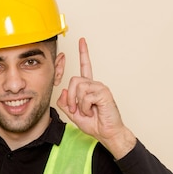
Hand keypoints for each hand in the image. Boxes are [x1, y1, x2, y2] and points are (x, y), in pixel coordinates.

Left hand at [57, 38, 135, 158]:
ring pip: (79, 88)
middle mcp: (95, 84)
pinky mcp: (104, 93)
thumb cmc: (94, 123)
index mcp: (89, 87)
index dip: (83, 53)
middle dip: (71, 98)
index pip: (85, 67)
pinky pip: (86, 96)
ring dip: (79, 104)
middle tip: (77, 110)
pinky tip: (93, 111)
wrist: (107, 133)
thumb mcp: (73, 113)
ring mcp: (100, 87)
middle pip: (73, 81)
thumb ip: (65, 103)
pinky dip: (85, 107)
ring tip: (88, 111)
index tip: (82, 40)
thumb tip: (64, 91)